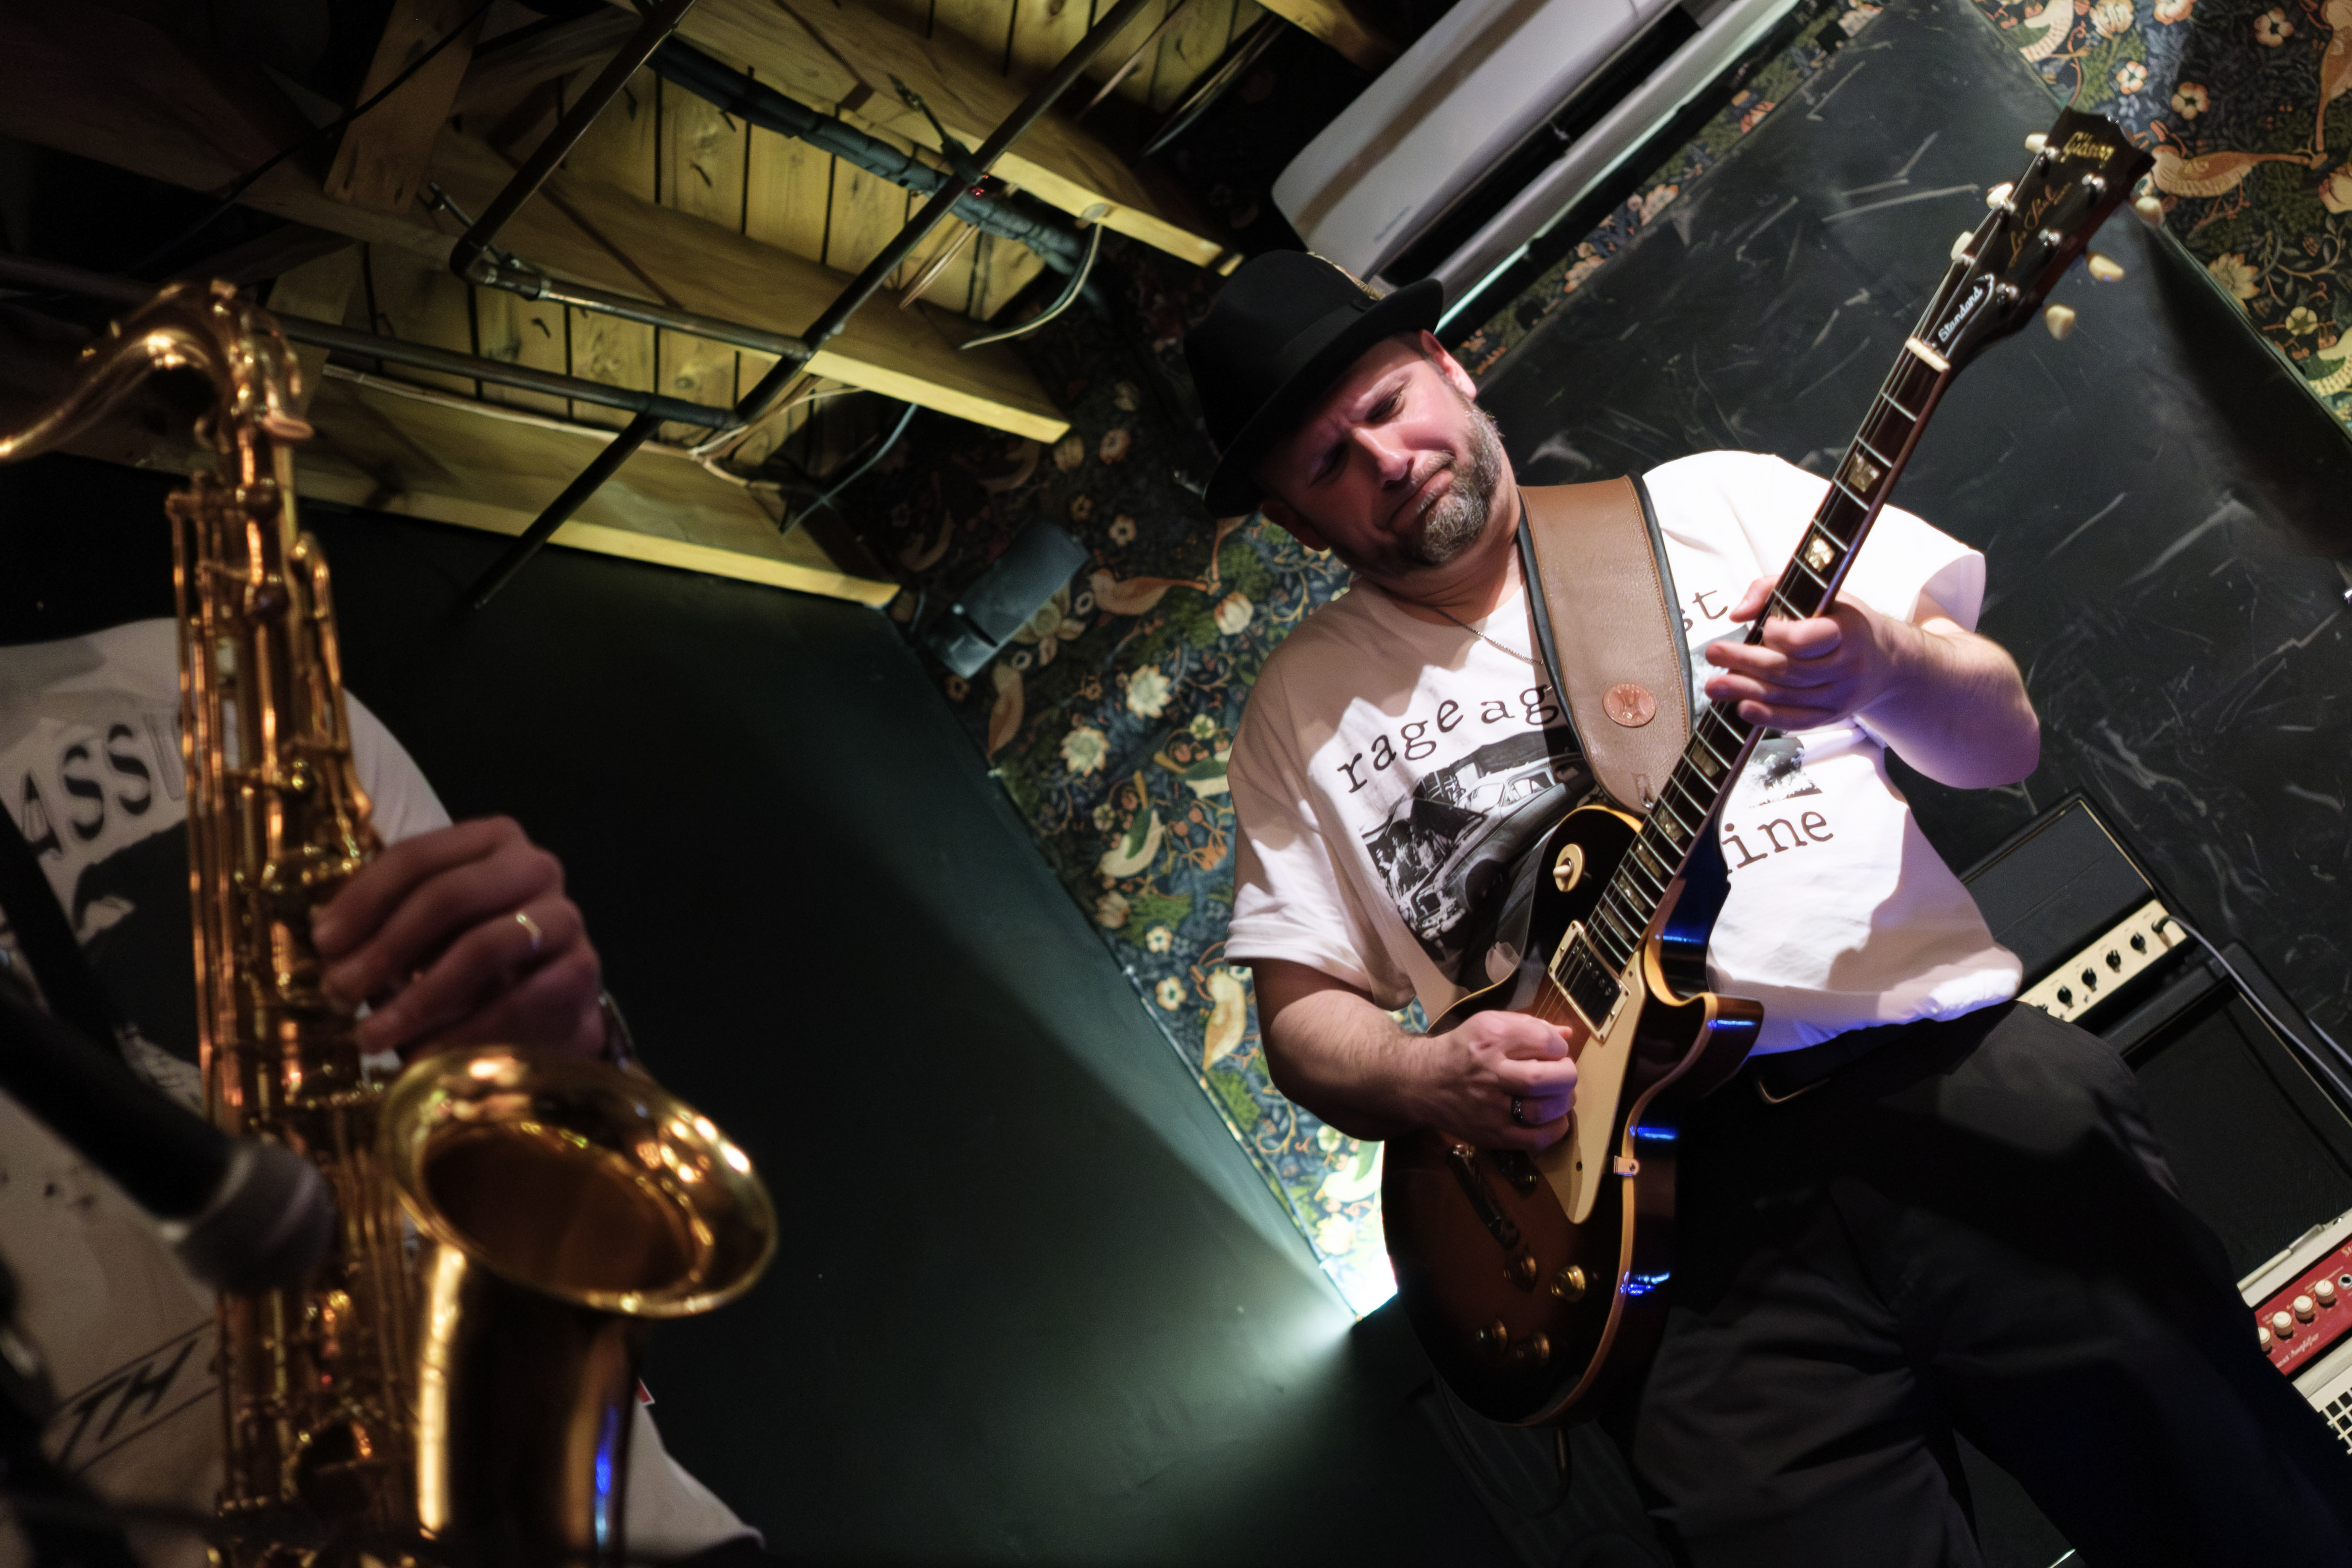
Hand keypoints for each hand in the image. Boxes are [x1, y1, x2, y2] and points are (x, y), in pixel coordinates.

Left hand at [310, 817, 604, 1060]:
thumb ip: (385, 921)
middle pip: (449, 895)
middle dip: (385, 947)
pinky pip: (515, 1001)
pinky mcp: (580, 969)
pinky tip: (421, 1059)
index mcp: (491, 840)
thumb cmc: (470, 960)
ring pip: (482, 947)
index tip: (322, 944)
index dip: (364, 900)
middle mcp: (535, 866)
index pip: (418, 856)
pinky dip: (461, 1033)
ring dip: (417, 997)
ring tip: (370, 1035)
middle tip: (339, 991)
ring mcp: (564, 916)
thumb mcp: (426, 929)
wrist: (548, 1006)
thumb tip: (327, 942)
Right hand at [1419, 1009, 1581, 1149]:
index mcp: (1491, 1038)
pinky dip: (1555, 1130)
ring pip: (1543, 1110)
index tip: (1553, 1050)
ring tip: (1557, 1095)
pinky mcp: (1492, 1134)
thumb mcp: (1490, 1024)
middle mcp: (1490, 1072)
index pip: (1545, 1041)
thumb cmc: (1463, 1050)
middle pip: (1545, 1078)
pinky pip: (1535, 1140)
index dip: (1559, 1046)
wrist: (1423, 1082)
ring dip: (1562, 1102)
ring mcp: (1490, 1108)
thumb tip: (1567, 1035)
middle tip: (1562, 1074)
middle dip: (1566, 1074)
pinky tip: (1553, 1119)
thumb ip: (1531, 1026)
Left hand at [1701, 576, 1915, 730]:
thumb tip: (1738, 613)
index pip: (1804, 639)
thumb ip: (1771, 589)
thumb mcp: (1818, 593)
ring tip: (1715, 684)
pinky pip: (1796, 720)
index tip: (1764, 625)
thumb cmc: (1843, 621)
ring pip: (1787, 696)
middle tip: (1714, 653)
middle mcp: (1847, 666)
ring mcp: (1841, 695)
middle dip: (1745, 662)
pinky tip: (1743, 708)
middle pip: (1788, 670)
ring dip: (1745, 690)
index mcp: (1846, 630)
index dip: (1777, 634)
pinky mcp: (1832, 716)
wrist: (1887, 660)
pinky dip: (1767, 717)